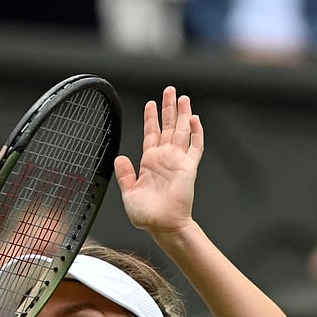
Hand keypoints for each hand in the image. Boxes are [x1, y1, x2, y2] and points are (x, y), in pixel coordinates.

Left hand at [114, 87, 203, 240]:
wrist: (162, 226)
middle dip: (168, 108)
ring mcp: (178, 161)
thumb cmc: (146, 215)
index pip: (151, 134)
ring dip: (183, 114)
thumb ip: (125, 175)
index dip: (151, 118)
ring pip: (182, 131)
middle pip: (168, 126)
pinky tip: (194, 119)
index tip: (150, 103)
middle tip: (170, 90)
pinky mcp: (189, 168)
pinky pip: (196, 147)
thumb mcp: (128, 193)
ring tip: (183, 97)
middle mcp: (165, 158)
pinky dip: (196, 133)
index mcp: (150, 162)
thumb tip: (120, 158)